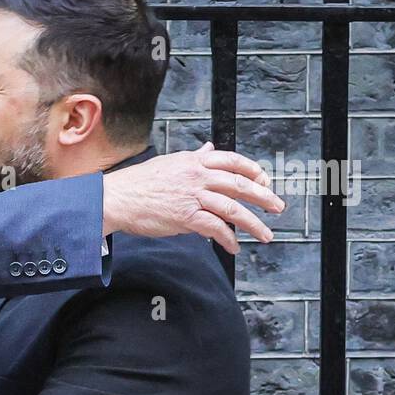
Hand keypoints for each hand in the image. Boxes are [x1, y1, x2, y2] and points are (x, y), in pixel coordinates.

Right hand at [102, 141, 283, 252]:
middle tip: (277, 207)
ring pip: (233, 208)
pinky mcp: (186, 217)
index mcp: (194, 161)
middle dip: (264, 197)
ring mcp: (192, 196)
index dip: (253, 171)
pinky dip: (228, 239)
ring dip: (253, 224)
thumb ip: (194, 157)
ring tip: (264, 234)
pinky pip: (215, 228)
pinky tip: (233, 246)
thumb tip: (209, 148)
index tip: (265, 181)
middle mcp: (197, 176)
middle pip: (240, 184)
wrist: (116, 198)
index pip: (233, 161)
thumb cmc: (138, 183)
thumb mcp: (170, 163)